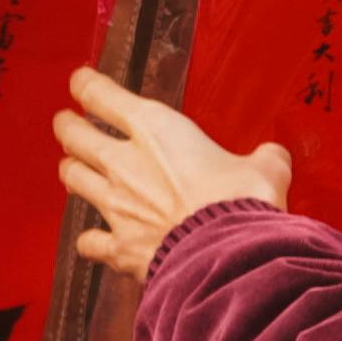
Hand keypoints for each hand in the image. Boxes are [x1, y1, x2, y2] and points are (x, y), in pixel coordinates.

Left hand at [55, 68, 290, 277]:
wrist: (230, 257)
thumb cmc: (242, 205)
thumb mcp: (265, 170)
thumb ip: (263, 159)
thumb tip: (273, 158)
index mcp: (155, 129)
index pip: (101, 95)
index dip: (85, 85)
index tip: (82, 83)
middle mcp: (125, 163)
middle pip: (75, 135)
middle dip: (68, 127)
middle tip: (68, 124)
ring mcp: (116, 206)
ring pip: (73, 179)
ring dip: (72, 172)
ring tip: (74, 171)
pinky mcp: (119, 247)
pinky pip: (89, 241)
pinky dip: (90, 240)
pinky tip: (95, 241)